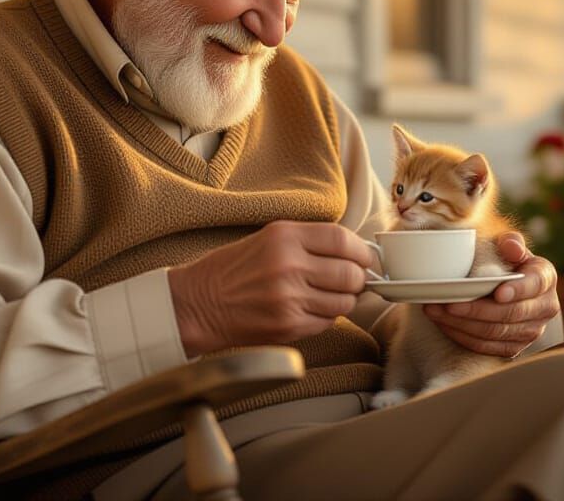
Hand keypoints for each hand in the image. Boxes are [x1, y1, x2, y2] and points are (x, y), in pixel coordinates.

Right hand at [167, 221, 375, 356]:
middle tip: (353, 280)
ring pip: (344, 301)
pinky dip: (326, 317)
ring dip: (344, 300)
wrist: (197, 304)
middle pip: (350, 273)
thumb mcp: (268, 239)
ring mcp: (290, 298)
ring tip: (329, 296)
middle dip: (358, 279)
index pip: (342, 239)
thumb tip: (352, 252)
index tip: (366, 257)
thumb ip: (308, 242)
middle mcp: (289, 265)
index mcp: (284, 236)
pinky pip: (327, 322)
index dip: (361, 250)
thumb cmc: (230, 270)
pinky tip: (310, 310)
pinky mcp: (288, 325)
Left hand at [422, 231, 559, 357]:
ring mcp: (531, 331)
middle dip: (476, 310)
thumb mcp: (509, 246)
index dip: (517, 291)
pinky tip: (444, 323)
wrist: (508, 286)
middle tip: (448, 303)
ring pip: (495, 333)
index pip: (534, 285)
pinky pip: (487, 347)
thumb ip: (511, 242)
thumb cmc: (506, 261)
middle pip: (510, 314)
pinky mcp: (514, 348)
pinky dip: (462, 336)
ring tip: (436, 311)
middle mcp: (545, 308)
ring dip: (462, 324)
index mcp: (545, 278)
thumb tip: (511, 246)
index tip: (498, 293)